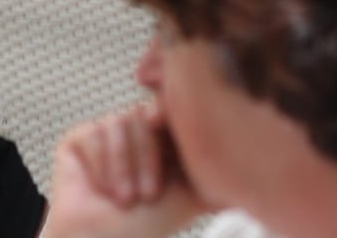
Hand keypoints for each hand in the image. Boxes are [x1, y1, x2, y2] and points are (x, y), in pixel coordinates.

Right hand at [39, 107, 206, 237]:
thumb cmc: (145, 227)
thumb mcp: (189, 197)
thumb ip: (217, 175)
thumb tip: (257, 166)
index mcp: (161, 138)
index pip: (169, 111)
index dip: (169, 121)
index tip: (165, 131)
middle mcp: (135, 129)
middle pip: (145, 115)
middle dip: (147, 158)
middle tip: (146, 195)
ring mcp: (106, 132)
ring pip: (120, 123)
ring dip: (124, 167)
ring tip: (125, 199)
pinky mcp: (79, 138)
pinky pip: (94, 132)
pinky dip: (102, 165)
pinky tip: (102, 190)